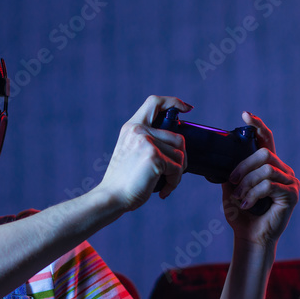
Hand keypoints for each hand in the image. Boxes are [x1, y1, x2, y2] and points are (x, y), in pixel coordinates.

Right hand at [97, 95, 192, 211]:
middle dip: (182, 157)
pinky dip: (174, 182)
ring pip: (180, 155)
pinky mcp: (154, 157)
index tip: (187, 108)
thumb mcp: (132, 152)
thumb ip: (148, 141)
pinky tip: (163, 191)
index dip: (174, 102)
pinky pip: (177, 169)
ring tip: (165, 183)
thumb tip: (178, 143)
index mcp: (132, 127)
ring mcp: (147, 142)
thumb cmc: (124, 180)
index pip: (155, 102)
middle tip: (174, 172)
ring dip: (177, 173)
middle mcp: (139, 130)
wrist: (112, 196)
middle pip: (178, 137)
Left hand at [222, 112, 299, 246]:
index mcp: (269, 166)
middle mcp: (283, 171)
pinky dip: (254, 194)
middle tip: (232, 183)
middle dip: (243, 167)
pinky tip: (247, 204)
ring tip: (238, 198)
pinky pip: (269, 184)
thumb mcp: (231, 188)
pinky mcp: (292, 195)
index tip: (245, 114)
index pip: (266, 141)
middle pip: (264, 154)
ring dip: (247, 184)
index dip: (257, 126)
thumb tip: (217, 156)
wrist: (249, 237)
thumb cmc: (241, 214)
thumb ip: (230, 172)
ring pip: (266, 170)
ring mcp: (290, 182)